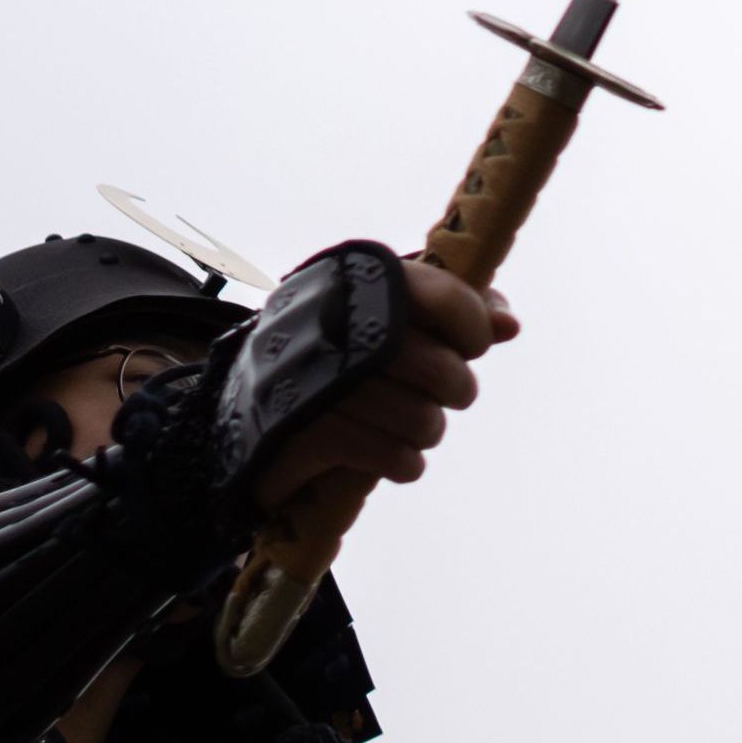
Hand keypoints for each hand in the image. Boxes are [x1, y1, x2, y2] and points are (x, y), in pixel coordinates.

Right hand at [250, 258, 511, 511]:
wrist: (232, 416)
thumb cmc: (330, 360)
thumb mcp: (381, 318)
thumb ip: (449, 309)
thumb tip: (509, 323)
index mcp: (348, 279)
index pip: (439, 290)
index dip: (472, 323)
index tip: (472, 344)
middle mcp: (326, 321)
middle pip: (439, 367)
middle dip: (454, 389)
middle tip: (444, 395)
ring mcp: (310, 379)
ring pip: (421, 419)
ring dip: (426, 431)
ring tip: (413, 427)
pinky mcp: (299, 433)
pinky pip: (389, 455)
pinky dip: (403, 463)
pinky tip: (396, 457)